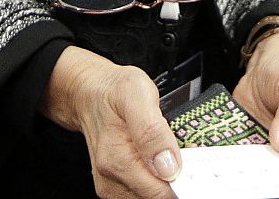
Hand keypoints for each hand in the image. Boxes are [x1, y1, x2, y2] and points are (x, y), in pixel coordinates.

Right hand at [41, 48, 180, 198]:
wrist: (90, 93)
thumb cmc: (113, 91)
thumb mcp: (137, 94)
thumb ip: (153, 131)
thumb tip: (168, 166)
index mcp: (117, 160)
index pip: (160, 194)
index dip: (182, 180)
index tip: (188, 161)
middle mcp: (111, 178)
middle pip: (157, 197)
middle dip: (174, 179)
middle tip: (177, 150)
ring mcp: (112, 184)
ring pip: (151, 195)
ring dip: (165, 180)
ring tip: (165, 152)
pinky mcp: (115, 185)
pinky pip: (143, 192)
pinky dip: (156, 179)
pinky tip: (156, 160)